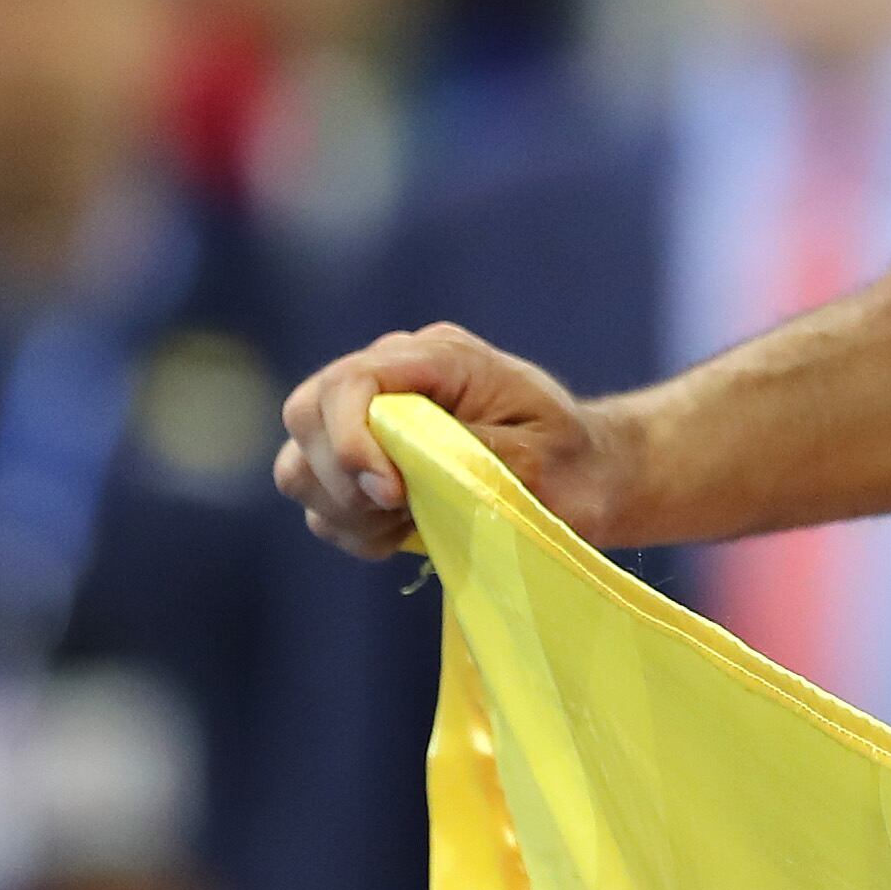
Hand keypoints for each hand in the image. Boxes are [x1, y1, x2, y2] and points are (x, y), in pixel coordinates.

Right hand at [277, 323, 636, 557]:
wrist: (589, 479)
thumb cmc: (573, 464)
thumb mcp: (537, 458)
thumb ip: (465, 452)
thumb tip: (400, 464)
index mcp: (439, 357)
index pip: (350, 381)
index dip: (351, 440)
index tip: (392, 493)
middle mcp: (394, 379)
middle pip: (307, 415)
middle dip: (342, 478)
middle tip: (401, 510)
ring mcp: (372, 420)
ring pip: (301, 464)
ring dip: (343, 508)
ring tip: (407, 521)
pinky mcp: (365, 465)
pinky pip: (319, 502)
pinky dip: (351, 528)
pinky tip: (404, 532)